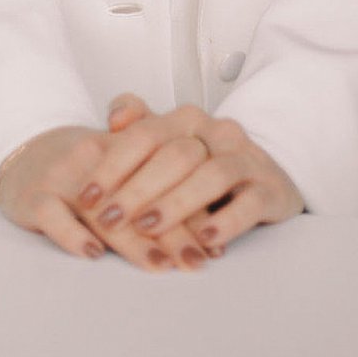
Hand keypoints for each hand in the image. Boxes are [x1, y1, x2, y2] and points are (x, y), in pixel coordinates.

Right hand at [0, 124, 219, 272]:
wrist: (27, 152)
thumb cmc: (86, 168)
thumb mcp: (124, 165)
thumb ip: (163, 188)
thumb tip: (210, 230)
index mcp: (122, 144)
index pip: (163, 172)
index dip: (192, 209)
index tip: (213, 244)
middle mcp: (95, 155)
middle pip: (139, 193)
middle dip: (172, 230)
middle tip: (195, 261)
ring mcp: (63, 174)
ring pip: (102, 208)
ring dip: (133, 241)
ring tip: (159, 265)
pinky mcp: (35, 195)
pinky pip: (53, 215)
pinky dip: (74, 235)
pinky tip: (94, 254)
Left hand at [91, 93, 304, 255]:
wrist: (268, 179)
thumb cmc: (204, 166)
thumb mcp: (169, 146)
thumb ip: (140, 127)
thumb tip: (115, 116)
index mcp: (188, 120)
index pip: (146, 134)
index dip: (113, 165)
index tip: (87, 197)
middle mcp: (218, 132)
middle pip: (176, 154)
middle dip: (138, 188)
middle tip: (108, 220)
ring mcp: (247, 158)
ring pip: (213, 174)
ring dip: (177, 203)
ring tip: (148, 228)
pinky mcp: (270, 189)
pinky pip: (250, 201)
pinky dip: (227, 220)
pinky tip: (205, 239)